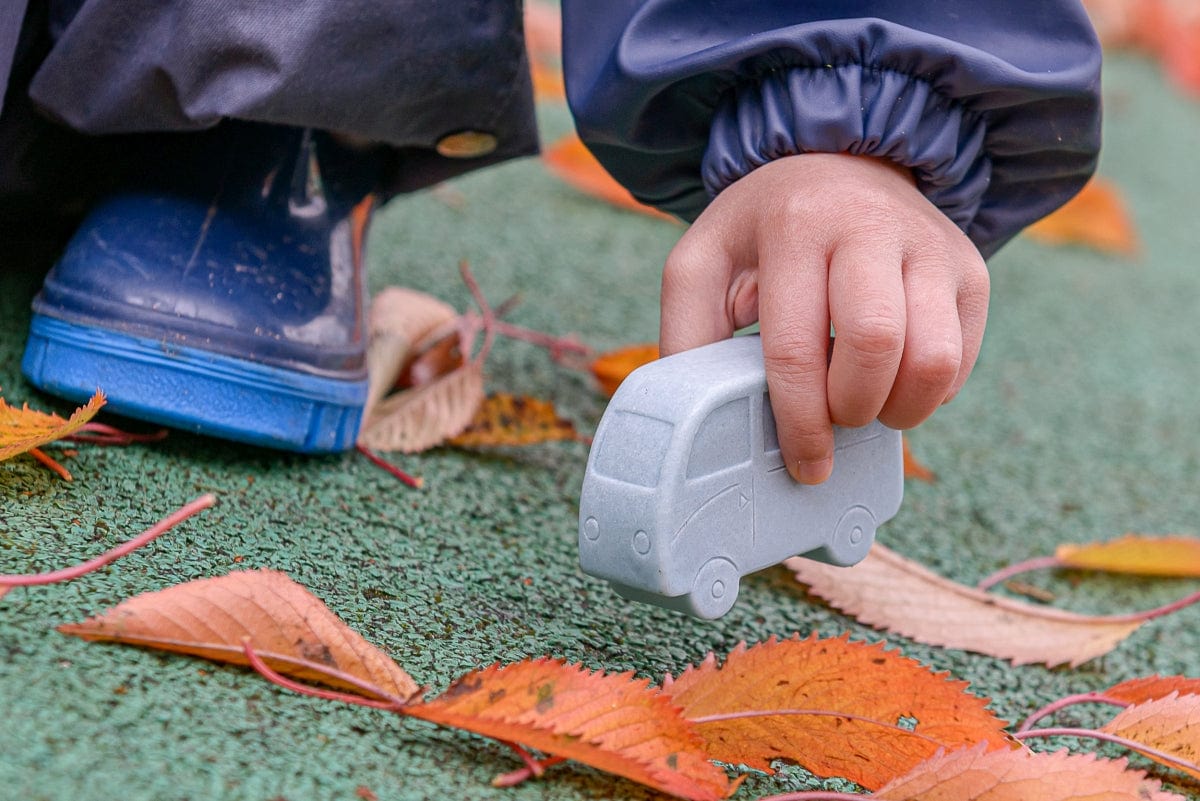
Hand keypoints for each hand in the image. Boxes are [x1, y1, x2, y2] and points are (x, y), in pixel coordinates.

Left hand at [660, 153, 988, 483]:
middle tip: (834, 419)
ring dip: (900, 408)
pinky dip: (930, 392)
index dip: (800, 421)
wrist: (837, 164)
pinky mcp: (968, 267)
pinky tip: (893, 379)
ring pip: (934, 358)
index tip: (805, 463)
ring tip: (867, 405)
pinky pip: (961, 357)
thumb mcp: (702, 264)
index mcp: (793, 226)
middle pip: (877, 347)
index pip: (796, 346)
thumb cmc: (761, 234)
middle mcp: (869, 224)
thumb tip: (700, 423)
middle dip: (852, 409)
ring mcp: (929, 244)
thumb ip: (688, 336)